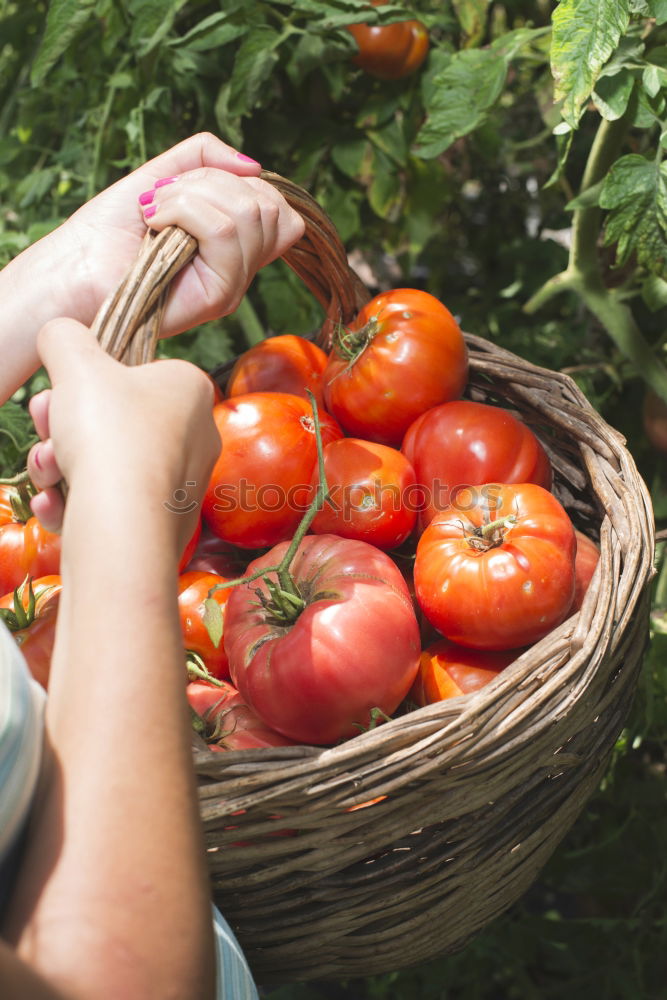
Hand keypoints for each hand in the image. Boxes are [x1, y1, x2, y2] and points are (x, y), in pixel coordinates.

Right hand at [26, 318, 220, 547]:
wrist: (123, 524)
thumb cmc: (109, 433)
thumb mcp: (76, 362)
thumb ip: (65, 337)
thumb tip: (59, 334)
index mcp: (190, 390)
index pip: (134, 373)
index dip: (86, 381)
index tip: (57, 391)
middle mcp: (196, 436)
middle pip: (113, 421)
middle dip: (65, 426)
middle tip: (46, 427)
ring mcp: (181, 484)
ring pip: (106, 464)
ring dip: (61, 463)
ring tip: (49, 469)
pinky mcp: (162, 526)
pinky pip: (112, 504)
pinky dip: (76, 502)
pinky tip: (55, 505)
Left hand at [41, 132, 305, 333]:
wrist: (72, 270)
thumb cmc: (107, 231)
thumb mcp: (162, 176)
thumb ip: (206, 159)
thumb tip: (255, 165)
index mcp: (235, 247)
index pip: (278, 208)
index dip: (239, 182)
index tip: (185, 189)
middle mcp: (240, 270)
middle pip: (267, 206)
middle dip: (209, 183)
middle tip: (163, 201)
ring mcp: (232, 286)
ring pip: (247, 214)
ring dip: (190, 195)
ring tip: (154, 214)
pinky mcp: (217, 297)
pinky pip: (223, 231)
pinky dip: (182, 210)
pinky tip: (153, 225)